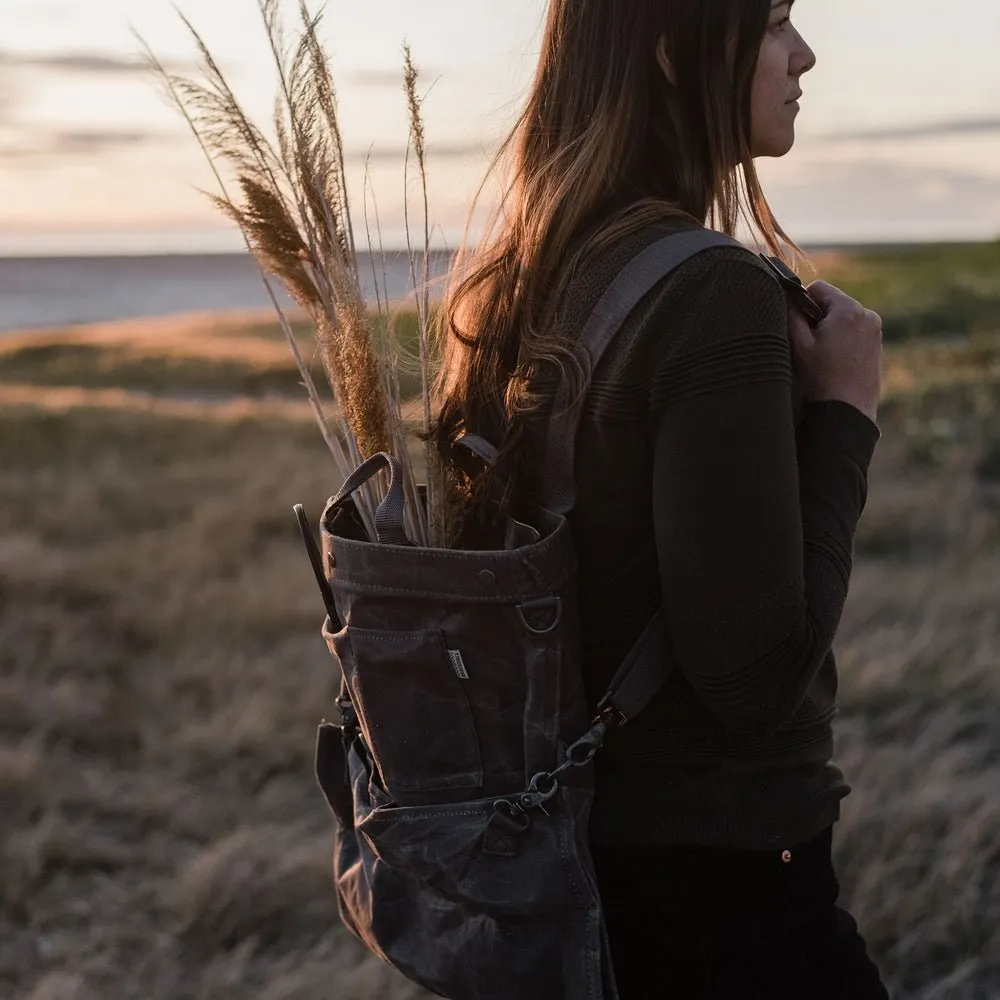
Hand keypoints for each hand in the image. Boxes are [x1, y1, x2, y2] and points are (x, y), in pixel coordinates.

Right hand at [787, 281, 882, 423]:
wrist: (847, 411)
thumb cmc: (821, 378)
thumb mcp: (799, 344)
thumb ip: (791, 314)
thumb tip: (787, 297)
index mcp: (848, 310)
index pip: (819, 288)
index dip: (803, 303)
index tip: (799, 326)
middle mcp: (867, 315)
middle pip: (832, 303)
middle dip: (818, 318)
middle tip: (810, 346)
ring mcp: (875, 331)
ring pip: (843, 318)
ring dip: (830, 330)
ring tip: (823, 357)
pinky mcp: (877, 345)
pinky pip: (854, 332)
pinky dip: (842, 341)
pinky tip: (836, 364)